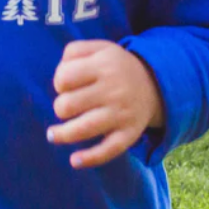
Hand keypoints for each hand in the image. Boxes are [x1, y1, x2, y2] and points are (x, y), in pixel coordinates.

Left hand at [48, 40, 163, 169]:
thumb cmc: (115, 66)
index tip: (66, 85)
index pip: (64, 78)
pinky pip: (108, 150)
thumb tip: (59, 77)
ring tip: (52, 135)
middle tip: (69, 105)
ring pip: (83, 129)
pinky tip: (74, 161)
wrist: (156, 83)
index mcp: (104, 66)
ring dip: (62, 134)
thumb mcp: (99, 47)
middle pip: (67, 105)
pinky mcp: (130, 134)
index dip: (59, 82)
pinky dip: (89, 158)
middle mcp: (113, 90)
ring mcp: (122, 114)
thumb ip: (74, 51)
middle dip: (60, 107)